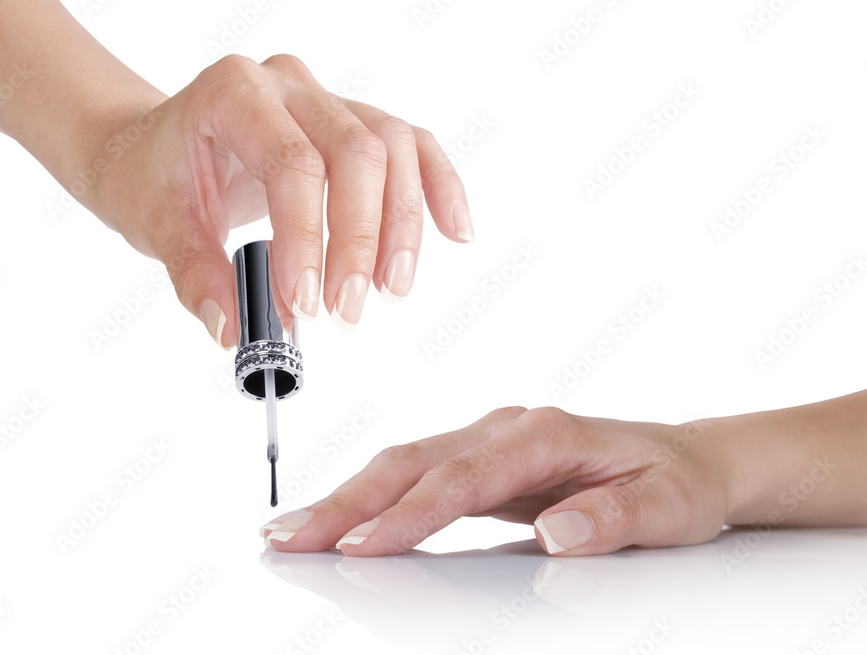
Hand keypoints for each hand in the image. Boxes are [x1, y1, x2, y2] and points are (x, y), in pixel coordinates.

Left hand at [81, 53, 471, 345]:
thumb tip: (236, 330)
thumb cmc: (154, 175)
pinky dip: (437, 188)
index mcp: (234, 92)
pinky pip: (411, 145)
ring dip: (402, 224)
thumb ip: (197, 276)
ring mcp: (326, 99)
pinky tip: (455, 232)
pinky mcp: (351, 124)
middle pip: (357, 150)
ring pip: (394, 148)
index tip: (305, 303)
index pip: (292, 161)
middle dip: (361, 238)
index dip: (308, 236)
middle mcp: (289, 85)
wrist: (151, 148)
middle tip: (348, 311)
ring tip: (391, 290)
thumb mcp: (158, 225)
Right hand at [260, 406, 732, 555]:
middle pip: (410, 461)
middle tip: (289, 535)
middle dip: (345, 500)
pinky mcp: (480, 460)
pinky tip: (340, 518)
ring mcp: (488, 441)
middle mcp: (506, 429)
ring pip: (402, 462)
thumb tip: (558, 533)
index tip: (360, 545)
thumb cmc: (675, 481)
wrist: (686, 460)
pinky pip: (414, 474)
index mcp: (544, 435)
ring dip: (345, 495)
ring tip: (292, 527)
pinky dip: (370, 495)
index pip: (459, 479)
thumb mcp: (666, 506)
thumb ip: (612, 516)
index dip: (405, 513)